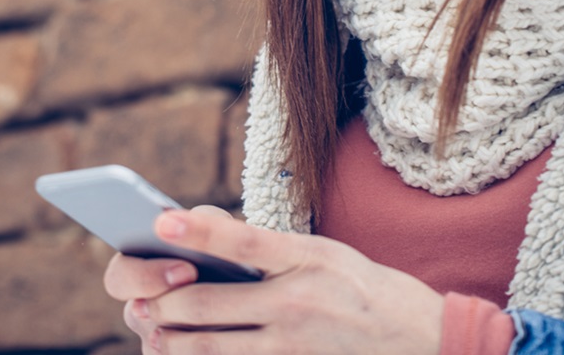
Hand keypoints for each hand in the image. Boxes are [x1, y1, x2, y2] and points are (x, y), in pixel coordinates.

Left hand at [104, 205, 443, 354]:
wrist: (426, 341)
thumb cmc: (366, 289)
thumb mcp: (325, 252)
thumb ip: (267, 246)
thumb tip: (205, 232)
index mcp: (305, 257)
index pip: (240, 240)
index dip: (196, 230)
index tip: (158, 222)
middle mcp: (297, 301)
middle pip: (209, 305)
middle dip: (163, 306)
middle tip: (137, 304)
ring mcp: (295, 345)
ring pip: (213, 347)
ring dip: (173, 343)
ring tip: (153, 336)